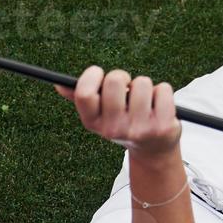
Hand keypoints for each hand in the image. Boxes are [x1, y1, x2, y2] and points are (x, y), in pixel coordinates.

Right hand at [57, 66, 179, 154]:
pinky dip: (163, 92)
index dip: (92, 75)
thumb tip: (59, 85)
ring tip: (144, 101)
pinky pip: (163, 90)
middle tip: (126, 88)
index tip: (99, 73)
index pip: (85, 93)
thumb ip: (81, 98)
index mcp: (93, 123)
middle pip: (114, 81)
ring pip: (142, 82)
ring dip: (145, 86)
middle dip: (122, 77)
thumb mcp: (101, 114)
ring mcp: (139, 129)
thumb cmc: (124, 122)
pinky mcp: (163, 127)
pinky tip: (159, 107)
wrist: (153, 148)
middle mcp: (114, 129)